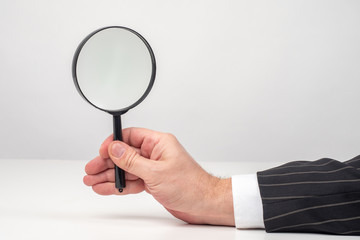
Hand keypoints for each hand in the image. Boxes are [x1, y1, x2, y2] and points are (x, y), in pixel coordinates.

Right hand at [83, 128, 233, 225]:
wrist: (203, 204)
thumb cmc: (190, 185)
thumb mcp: (156, 172)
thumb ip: (132, 161)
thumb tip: (114, 148)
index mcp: (159, 143)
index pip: (130, 136)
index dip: (114, 143)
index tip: (101, 152)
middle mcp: (155, 153)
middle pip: (124, 154)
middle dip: (106, 163)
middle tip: (90, 170)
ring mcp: (153, 168)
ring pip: (126, 170)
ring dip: (109, 176)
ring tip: (92, 182)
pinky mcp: (152, 182)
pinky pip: (132, 181)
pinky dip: (119, 186)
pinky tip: (106, 188)